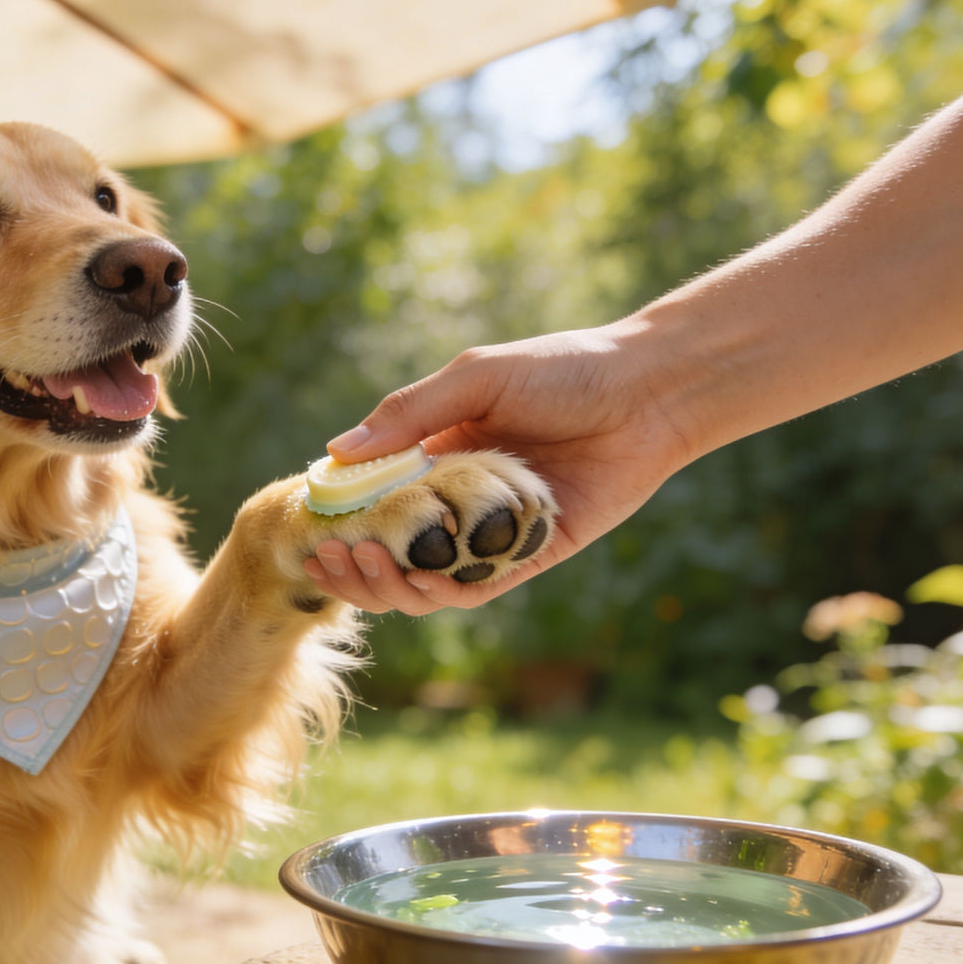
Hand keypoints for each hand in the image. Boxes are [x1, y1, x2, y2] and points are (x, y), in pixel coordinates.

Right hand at [303, 324, 699, 614]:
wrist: (649, 391)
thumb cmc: (564, 369)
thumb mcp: (476, 378)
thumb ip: (410, 414)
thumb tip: (336, 452)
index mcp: (436, 454)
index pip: (371, 499)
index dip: (337, 519)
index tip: (312, 528)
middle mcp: (458, 500)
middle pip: (390, 550)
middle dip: (353, 563)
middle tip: (332, 557)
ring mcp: (493, 532)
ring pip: (425, 579)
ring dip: (389, 584)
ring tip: (368, 567)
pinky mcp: (532, 555)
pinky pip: (478, 589)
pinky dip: (443, 593)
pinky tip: (422, 584)